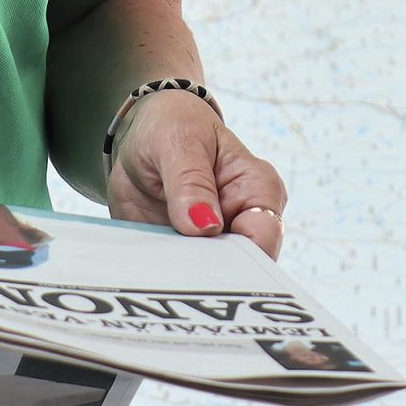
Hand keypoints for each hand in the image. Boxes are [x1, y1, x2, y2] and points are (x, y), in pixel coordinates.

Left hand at [107, 90, 286, 259]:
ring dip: (181, 277)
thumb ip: (190, 181)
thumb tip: (205, 226)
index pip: (265, 236)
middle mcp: (242, 223)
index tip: (204, 257)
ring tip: (155, 268)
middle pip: (240, 268)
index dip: (241, 256)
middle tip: (174, 270)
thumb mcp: (179, 141)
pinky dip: (160, 276)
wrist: (140, 136)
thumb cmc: (174, 126)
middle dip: (209, 274)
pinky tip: (144, 270)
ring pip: (207, 279)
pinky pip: (176, 277)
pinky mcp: (184, 256)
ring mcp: (212, 244)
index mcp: (257, 189)